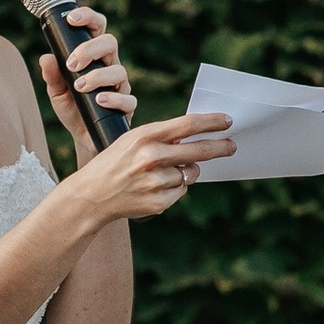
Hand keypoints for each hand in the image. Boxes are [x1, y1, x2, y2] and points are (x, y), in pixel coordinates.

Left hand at [38, 5, 137, 144]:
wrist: (83, 138)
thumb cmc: (73, 109)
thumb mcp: (56, 92)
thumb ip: (52, 75)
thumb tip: (46, 58)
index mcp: (94, 56)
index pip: (96, 28)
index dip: (87, 17)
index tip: (71, 19)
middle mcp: (109, 65)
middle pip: (110, 42)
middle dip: (90, 49)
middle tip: (72, 63)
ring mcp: (120, 85)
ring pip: (118, 70)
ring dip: (97, 76)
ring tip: (80, 87)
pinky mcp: (126, 106)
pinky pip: (127, 99)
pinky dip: (113, 99)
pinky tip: (99, 100)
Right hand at [71, 108, 234, 220]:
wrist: (91, 195)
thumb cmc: (115, 163)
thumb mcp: (132, 141)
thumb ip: (162, 137)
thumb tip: (195, 137)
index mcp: (144, 136)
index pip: (187, 125)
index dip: (211, 123)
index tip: (227, 121)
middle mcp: (151, 157)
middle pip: (199, 151)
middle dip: (220, 148)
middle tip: (232, 146)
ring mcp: (156, 181)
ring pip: (190, 173)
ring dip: (186, 172)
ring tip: (163, 173)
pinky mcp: (159, 202)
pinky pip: (181, 191)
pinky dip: (175, 189)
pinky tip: (156, 187)